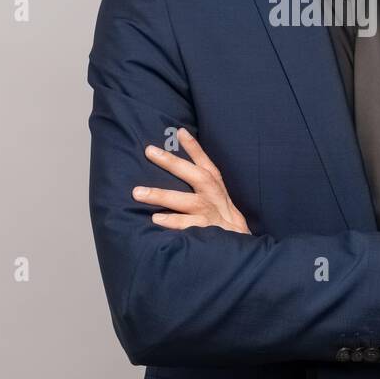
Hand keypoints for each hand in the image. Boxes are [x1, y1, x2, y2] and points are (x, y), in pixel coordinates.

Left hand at [133, 127, 250, 233]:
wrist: (241, 247)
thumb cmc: (222, 219)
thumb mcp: (217, 198)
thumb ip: (200, 184)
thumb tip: (177, 165)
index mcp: (216, 187)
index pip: (205, 164)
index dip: (194, 147)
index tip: (179, 131)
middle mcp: (215, 197)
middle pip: (196, 175)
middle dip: (172, 162)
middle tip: (149, 150)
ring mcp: (212, 214)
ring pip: (188, 201)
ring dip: (163, 196)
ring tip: (138, 193)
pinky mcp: (209, 232)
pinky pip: (190, 226)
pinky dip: (174, 222)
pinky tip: (156, 219)